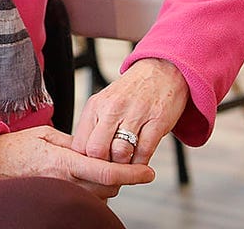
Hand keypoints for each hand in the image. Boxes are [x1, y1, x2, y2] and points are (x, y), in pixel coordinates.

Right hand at [0, 125, 154, 197]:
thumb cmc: (15, 147)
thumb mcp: (47, 135)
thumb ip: (73, 141)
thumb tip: (94, 146)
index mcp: (64, 162)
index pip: (107, 172)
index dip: (132, 173)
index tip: (149, 172)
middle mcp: (65, 182)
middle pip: (109, 188)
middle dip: (121, 177)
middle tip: (123, 162)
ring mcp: (60, 194)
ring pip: (100, 196)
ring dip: (107, 185)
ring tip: (101, 167)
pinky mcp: (56, 200)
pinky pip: (85, 200)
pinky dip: (93, 190)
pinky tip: (88, 178)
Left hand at [71, 57, 188, 165]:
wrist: (163, 70)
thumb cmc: (132, 93)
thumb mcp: (106, 104)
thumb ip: (94, 128)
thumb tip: (84, 159)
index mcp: (95, 106)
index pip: (80, 144)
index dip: (85, 164)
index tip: (92, 171)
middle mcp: (112, 108)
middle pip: (96, 150)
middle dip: (102, 167)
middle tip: (110, 174)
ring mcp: (135, 114)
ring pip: (120, 153)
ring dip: (123, 167)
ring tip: (126, 167)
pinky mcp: (156, 120)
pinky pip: (144, 151)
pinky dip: (141, 163)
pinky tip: (141, 163)